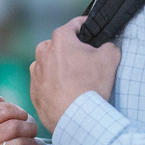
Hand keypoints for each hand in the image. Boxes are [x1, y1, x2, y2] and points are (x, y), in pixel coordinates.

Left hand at [29, 16, 121, 132]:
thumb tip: (106, 46)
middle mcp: (43, 53)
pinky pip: (45, 83)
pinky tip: (67, 94)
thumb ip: (108, 45)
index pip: (74, 25)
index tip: (91, 30)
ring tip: (75, 81)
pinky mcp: (33, 92)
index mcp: (60, 39)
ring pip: (50, 64)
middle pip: (60, 45)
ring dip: (60, 68)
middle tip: (85, 63)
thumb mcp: (110, 58)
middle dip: (71, 51)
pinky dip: (54, 86)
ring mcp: (36, 73)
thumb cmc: (91, 86)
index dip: (85, 26)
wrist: (77, 119)